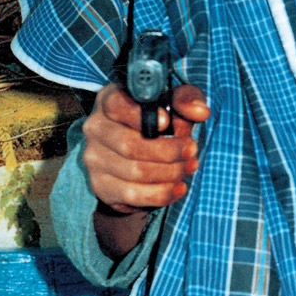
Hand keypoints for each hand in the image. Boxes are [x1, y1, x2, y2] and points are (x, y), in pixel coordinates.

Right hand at [82, 83, 209, 254]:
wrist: (142, 154)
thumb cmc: (160, 119)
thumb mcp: (175, 102)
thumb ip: (187, 99)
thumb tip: (200, 112)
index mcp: (109, 100)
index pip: (116, 105)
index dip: (140, 115)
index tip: (167, 121)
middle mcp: (96, 128)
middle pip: (129, 145)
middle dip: (168, 151)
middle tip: (191, 150)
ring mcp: (95, 159)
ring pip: (134, 172)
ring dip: (170, 172)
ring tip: (190, 167)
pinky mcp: (101, 186)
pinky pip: (133, 195)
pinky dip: (162, 193)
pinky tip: (179, 187)